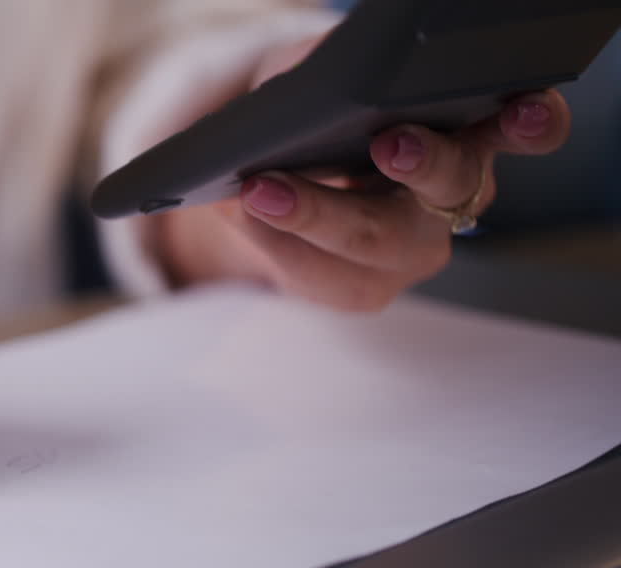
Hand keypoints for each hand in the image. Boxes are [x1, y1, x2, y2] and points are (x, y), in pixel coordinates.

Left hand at [156, 39, 572, 310]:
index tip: (521, 109)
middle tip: (390, 142)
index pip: (530, 125)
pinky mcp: (366, 287)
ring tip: (260, 189)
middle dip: (424, 162)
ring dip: (316, 214)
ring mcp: (414, 249)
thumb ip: (331, 70)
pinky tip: (243, 214)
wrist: (282, 170)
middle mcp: (457, 195)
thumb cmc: (322, 110)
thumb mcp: (326, 76)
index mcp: (473, 129)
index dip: (534, 121)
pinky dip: (275, 242)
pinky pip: (323, 276)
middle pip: (452, 186)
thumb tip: (308, 84)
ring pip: (375, 244)